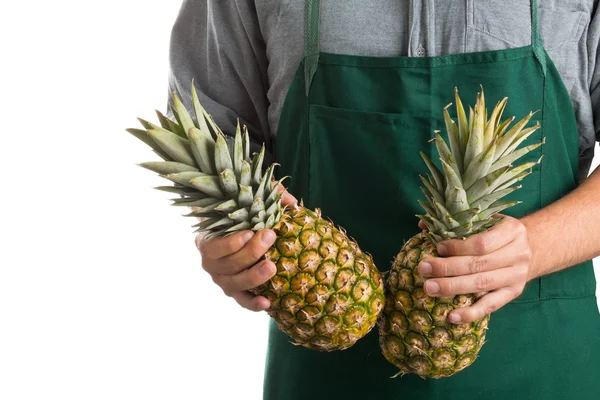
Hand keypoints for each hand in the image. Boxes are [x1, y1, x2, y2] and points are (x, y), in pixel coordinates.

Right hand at [195, 187, 297, 310]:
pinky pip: (242, 301)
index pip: (212, 246)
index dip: (230, 242)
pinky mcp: (235, 292)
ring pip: (235, 284)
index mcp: (207, 241)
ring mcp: (222, 280)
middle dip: (250, 252)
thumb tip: (292, 202)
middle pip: (228, 265)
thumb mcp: (251, 202)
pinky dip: (253, 304)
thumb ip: (268, 196)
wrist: (238, 235)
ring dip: (254, 277)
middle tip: (270, 237)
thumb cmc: (242, 216)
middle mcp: (210, 264)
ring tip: (272, 266)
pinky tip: (268, 302)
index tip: (249, 232)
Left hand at [417, 215, 532, 323]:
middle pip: (478, 264)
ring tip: (429, 288)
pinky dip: (471, 313)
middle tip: (423, 269)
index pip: (481, 243)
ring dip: (452, 287)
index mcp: (512, 231)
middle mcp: (518, 254)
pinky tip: (452, 317)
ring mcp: (517, 276)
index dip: (457, 247)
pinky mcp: (513, 293)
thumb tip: (423, 225)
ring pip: (482, 284)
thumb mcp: (487, 220)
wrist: (533, 248)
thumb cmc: (499, 232)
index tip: (437, 247)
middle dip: (447, 268)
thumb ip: (458, 222)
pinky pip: (491, 306)